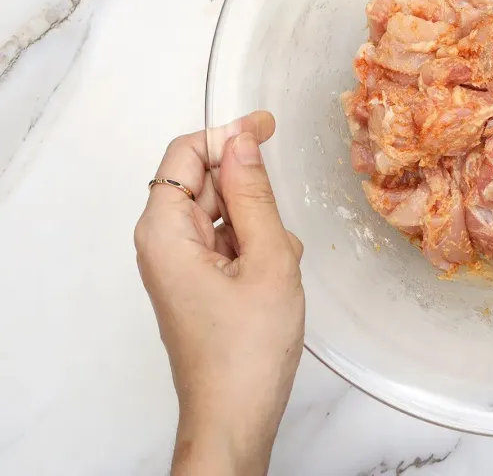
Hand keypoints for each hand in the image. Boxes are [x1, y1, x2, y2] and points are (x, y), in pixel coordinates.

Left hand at [135, 112, 304, 475]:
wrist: (236, 415)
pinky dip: (256, 250)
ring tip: (279, 268)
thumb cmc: (248, 347)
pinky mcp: (198, 285)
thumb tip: (243, 140)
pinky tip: (275, 281)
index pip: (185, 154)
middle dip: (249, 193)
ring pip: (222, 215)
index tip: (268, 125)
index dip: (227, 133)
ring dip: (258, 226)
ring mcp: (180, 266)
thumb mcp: (267, 258)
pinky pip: (227, 244)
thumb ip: (254, 193)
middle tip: (281, 225)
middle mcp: (162, 244)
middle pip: (203, 183)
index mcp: (164, 231)